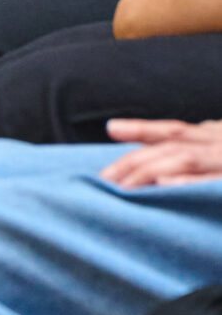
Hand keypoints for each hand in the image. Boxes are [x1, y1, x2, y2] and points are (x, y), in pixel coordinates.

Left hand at [104, 117, 221, 187]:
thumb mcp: (219, 152)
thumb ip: (199, 150)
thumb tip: (165, 164)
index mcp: (215, 136)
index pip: (173, 131)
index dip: (142, 129)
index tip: (112, 128)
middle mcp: (219, 145)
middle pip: (171, 145)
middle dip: (135, 160)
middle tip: (105, 177)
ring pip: (184, 159)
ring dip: (150, 170)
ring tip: (123, 186)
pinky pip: (211, 182)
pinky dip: (188, 182)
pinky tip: (163, 183)